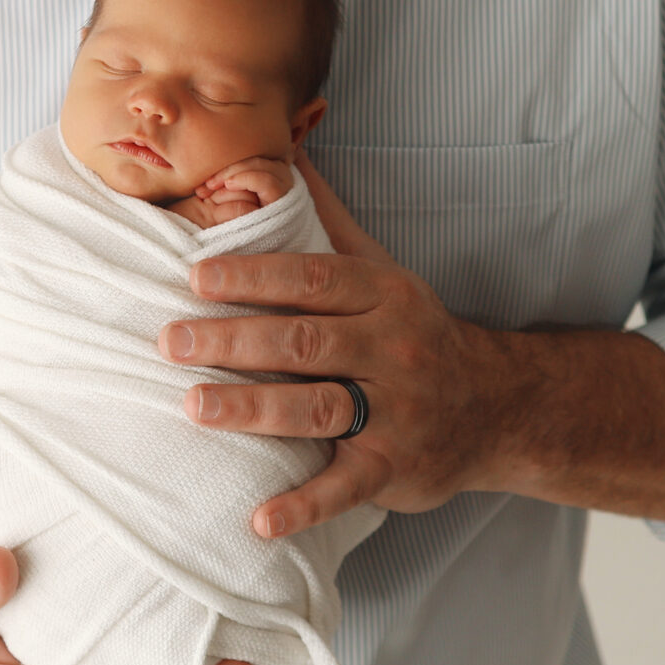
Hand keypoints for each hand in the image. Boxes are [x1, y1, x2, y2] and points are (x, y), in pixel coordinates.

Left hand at [158, 145, 523, 540]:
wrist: (495, 406)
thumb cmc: (414, 330)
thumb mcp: (379, 267)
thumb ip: (325, 215)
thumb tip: (284, 144)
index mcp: (382, 296)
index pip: (311, 279)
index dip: (253, 276)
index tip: (194, 276)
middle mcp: (391, 350)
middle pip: (304, 343)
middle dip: (233, 340)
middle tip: (169, 341)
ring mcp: (394, 412)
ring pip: (317, 409)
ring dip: (252, 410)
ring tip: (193, 406)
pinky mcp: (394, 468)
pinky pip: (344, 488)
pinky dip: (302, 506)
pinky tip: (258, 520)